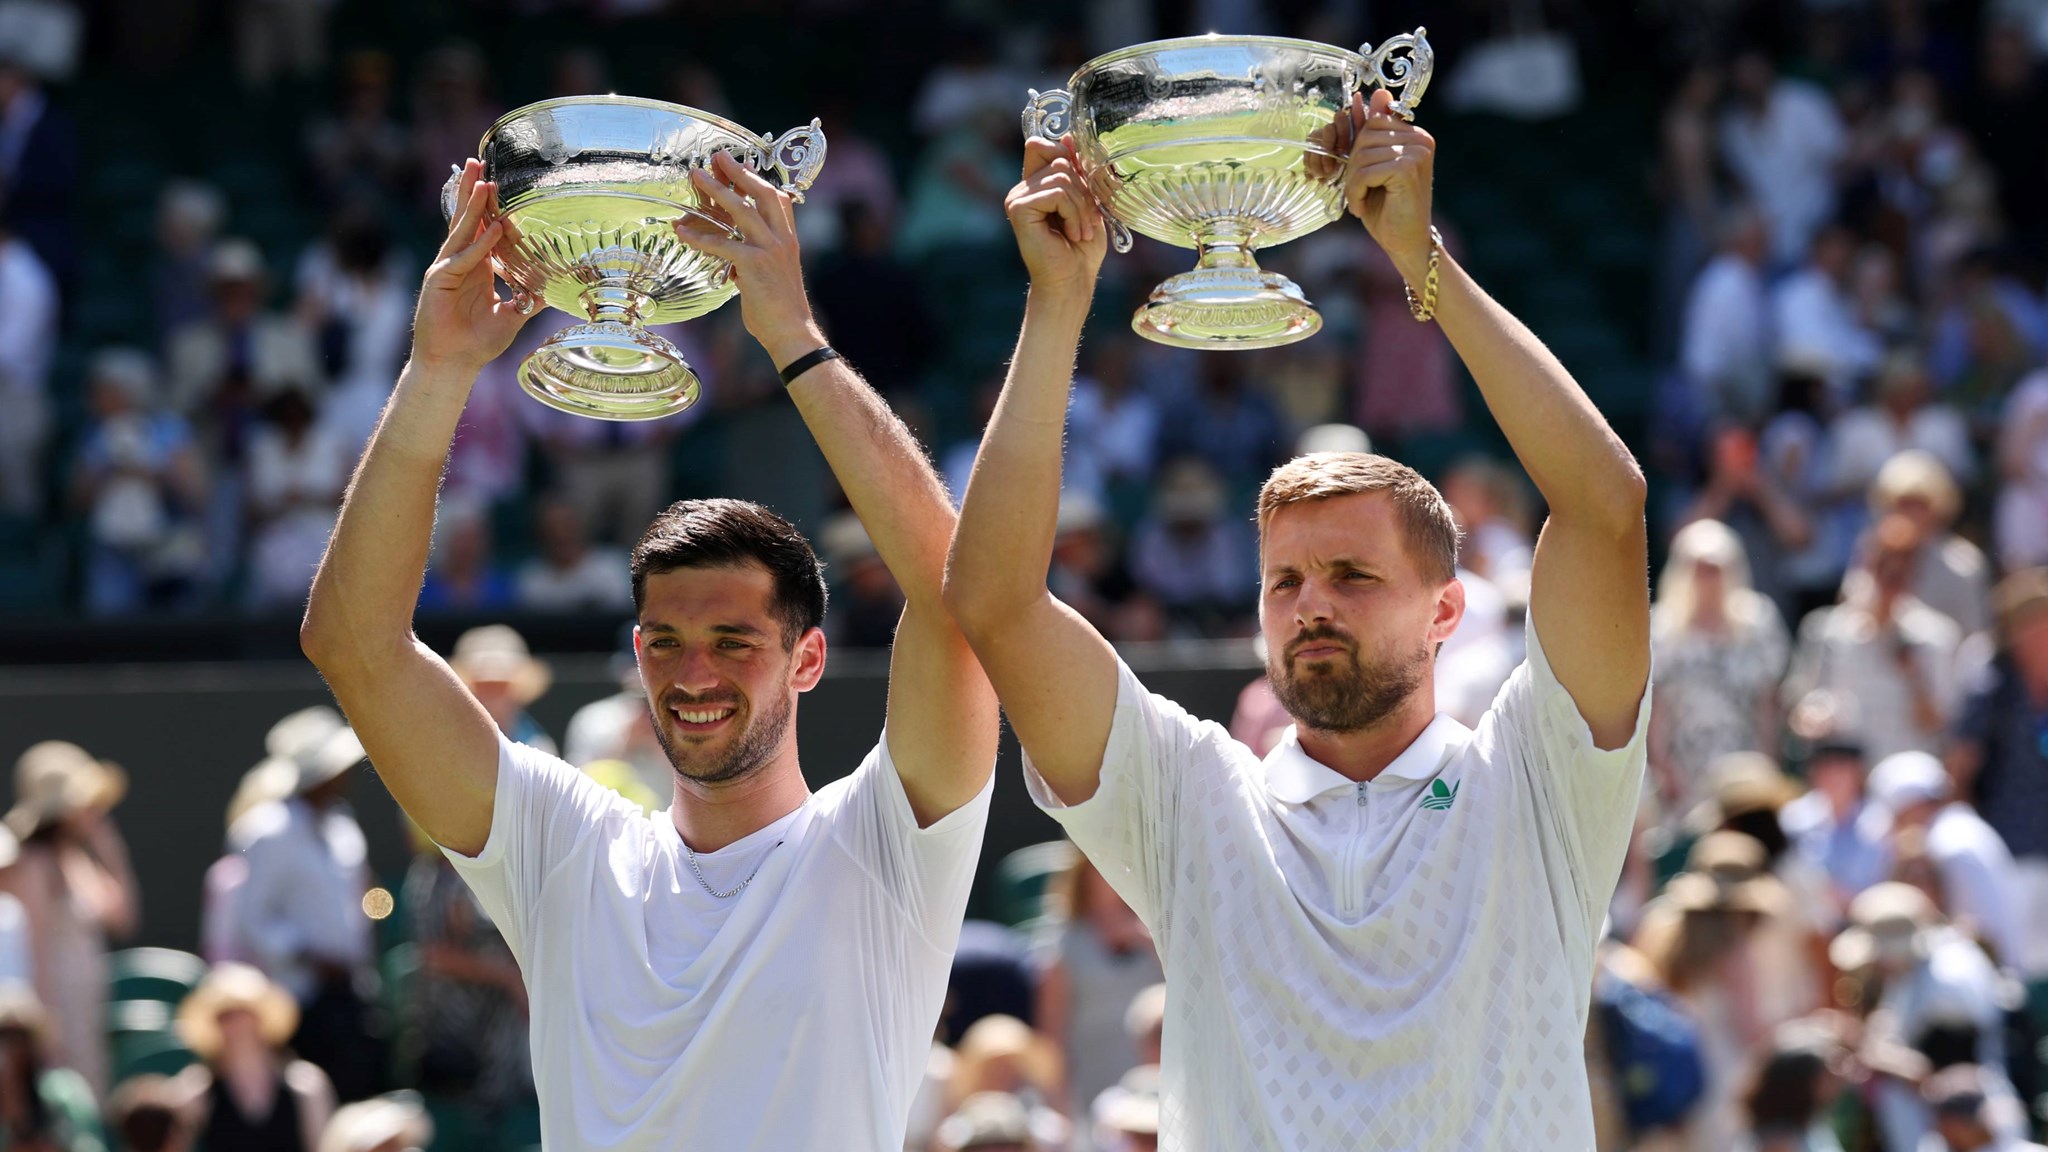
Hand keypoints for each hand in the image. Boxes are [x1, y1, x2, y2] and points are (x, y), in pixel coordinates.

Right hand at [412, 159, 529, 371]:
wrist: (454, 364)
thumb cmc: (477, 343)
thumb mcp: (512, 316)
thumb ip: (528, 299)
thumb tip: (551, 289)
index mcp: (475, 266)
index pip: (479, 228)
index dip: (487, 206)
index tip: (496, 183)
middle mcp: (459, 263)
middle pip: (465, 220)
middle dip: (472, 192)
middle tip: (478, 162)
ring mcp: (446, 269)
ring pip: (461, 231)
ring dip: (472, 206)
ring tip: (483, 181)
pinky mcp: (440, 281)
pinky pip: (463, 258)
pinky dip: (479, 244)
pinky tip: (492, 229)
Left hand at [676, 151, 823, 366]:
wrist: (792, 332)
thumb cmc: (780, 309)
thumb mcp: (773, 275)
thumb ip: (756, 260)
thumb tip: (734, 260)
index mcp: (788, 239)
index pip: (776, 199)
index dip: (756, 179)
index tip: (739, 164)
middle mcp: (782, 239)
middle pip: (761, 194)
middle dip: (738, 172)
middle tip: (717, 156)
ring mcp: (770, 250)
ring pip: (741, 211)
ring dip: (716, 191)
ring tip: (696, 177)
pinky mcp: (754, 265)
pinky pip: (723, 244)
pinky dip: (700, 237)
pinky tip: (682, 231)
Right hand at [1005, 136, 1106, 297]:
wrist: (1072, 282)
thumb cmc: (1081, 249)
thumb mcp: (1087, 201)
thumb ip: (1077, 171)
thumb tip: (1068, 136)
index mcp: (1034, 184)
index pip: (1043, 145)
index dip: (1066, 156)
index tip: (1085, 187)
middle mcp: (1021, 188)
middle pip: (1059, 160)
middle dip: (1084, 189)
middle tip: (1088, 221)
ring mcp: (1017, 198)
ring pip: (1061, 176)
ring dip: (1081, 206)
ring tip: (1080, 232)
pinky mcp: (1018, 209)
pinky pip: (1057, 192)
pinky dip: (1073, 213)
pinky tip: (1072, 234)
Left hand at [1344, 89, 1436, 273]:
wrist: (1405, 242)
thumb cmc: (1387, 208)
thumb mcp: (1373, 167)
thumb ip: (1371, 133)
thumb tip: (1374, 93)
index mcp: (1415, 135)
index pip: (1372, 122)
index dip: (1356, 150)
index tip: (1361, 177)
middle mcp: (1421, 139)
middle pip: (1364, 136)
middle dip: (1352, 168)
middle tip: (1359, 193)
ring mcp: (1417, 152)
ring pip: (1361, 155)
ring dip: (1352, 183)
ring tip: (1361, 201)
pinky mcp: (1408, 168)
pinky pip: (1364, 171)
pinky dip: (1356, 192)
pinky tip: (1363, 207)